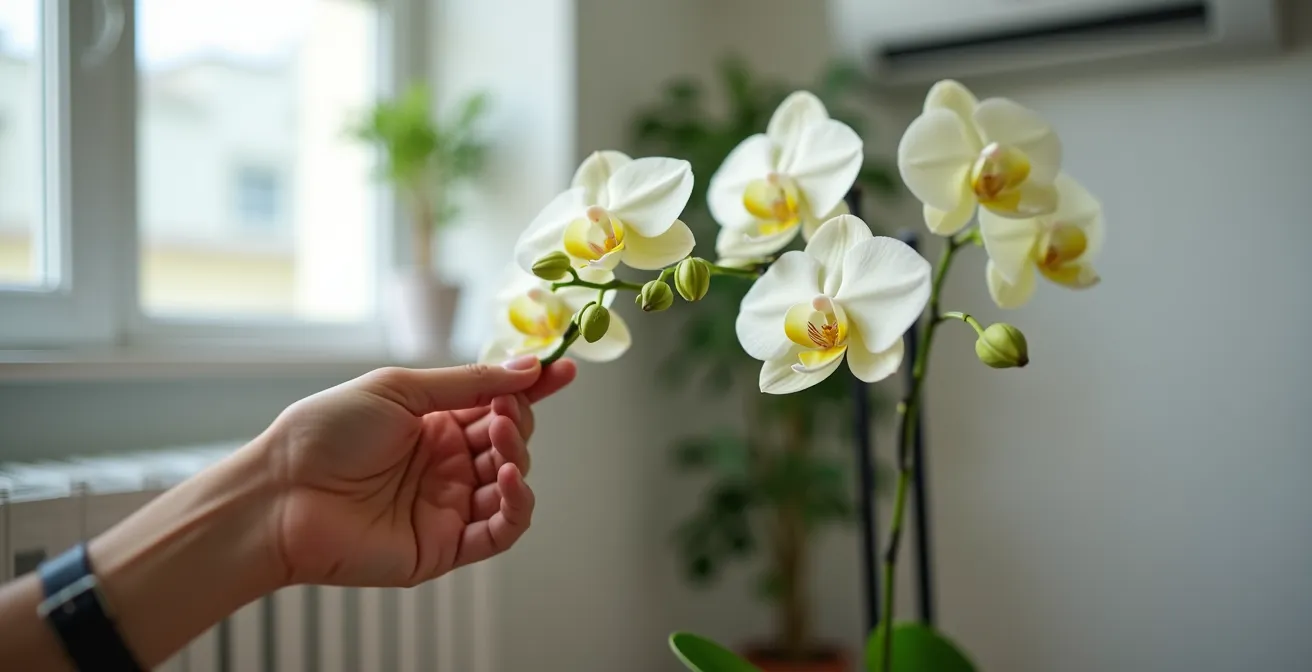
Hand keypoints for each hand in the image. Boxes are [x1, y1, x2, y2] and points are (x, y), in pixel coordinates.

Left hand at [260, 356, 576, 586]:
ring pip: (512, 483)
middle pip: (510, 441)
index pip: (498, 403)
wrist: (281, 494)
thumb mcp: (400, 388)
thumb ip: (468, 383)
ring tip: (502, 441)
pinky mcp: (445, 546)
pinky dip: (516, 505)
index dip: (533, 388)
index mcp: (434, 423)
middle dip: (518, 420)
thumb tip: (526, 367)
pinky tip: (507, 478)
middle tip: (508, 410)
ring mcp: (448, 505)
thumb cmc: (325, 433)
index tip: (563, 368)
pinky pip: (501, 530)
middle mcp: (446, 464)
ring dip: (518, 457)